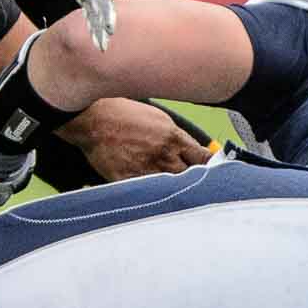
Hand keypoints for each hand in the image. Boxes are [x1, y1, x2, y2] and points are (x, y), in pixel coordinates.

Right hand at [59, 98, 209, 179]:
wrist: (92, 119)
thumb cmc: (123, 113)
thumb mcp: (157, 117)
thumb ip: (177, 136)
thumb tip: (196, 151)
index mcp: (173, 138)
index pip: (204, 159)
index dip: (212, 167)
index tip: (214, 172)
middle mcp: (163, 155)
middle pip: (191, 177)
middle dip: (194, 180)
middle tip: (195, 184)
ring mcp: (145, 170)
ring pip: (170, 188)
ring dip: (172, 189)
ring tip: (172, 191)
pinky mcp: (128, 180)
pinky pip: (145, 193)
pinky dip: (149, 194)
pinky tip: (148, 193)